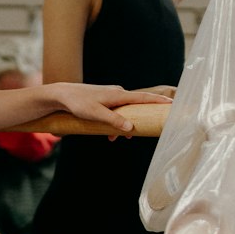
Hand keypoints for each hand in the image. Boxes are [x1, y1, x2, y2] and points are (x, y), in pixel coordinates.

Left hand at [46, 83, 173, 135]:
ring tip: (118, 140)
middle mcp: (118, 93)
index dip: (158, 101)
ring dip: (125, 126)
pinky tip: (109, 135)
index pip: (143, 97)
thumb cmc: (78, 103)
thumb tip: (130, 128)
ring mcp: (111, 96)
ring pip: (125, 111)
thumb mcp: (96, 114)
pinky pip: (117, 112)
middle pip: (137, 106)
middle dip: (141, 119)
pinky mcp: (104, 101)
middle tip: (148, 129)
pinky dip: (116, 123)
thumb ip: (114, 121)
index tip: (172, 103)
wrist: (62, 95)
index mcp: (119, 95)